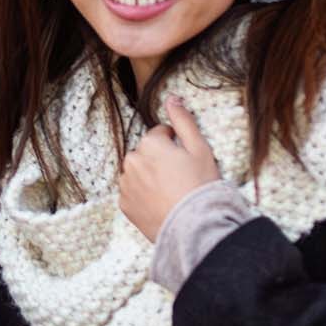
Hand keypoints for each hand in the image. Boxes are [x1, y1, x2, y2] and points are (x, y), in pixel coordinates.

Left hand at [119, 96, 220, 241]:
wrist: (194, 227)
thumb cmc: (200, 186)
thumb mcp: (199, 148)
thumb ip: (183, 120)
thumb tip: (172, 98)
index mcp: (148, 144)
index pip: (160, 134)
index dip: (175, 145)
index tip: (186, 159)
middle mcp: (131, 161)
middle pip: (146, 153)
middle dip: (159, 159)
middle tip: (180, 177)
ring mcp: (125, 184)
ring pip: (138, 172)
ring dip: (149, 176)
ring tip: (171, 191)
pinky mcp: (124, 204)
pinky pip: (133, 193)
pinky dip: (143, 195)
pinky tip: (161, 203)